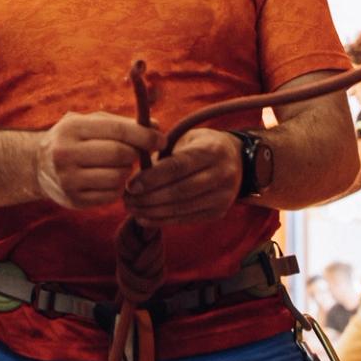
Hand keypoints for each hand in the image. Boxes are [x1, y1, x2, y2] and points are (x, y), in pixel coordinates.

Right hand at [36, 112, 160, 208]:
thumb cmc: (73, 139)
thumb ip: (121, 123)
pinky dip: (117, 187)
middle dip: (135, 154)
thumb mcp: (89, 123)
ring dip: (126, 172)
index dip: (144, 135)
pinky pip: (111, 195)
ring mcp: (68, 179)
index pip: (118, 130)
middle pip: (120, 154)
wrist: (37, 165)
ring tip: (118, 166)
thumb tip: (156, 127)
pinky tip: (108, 179)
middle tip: (135, 153)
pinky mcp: (74, 200)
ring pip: (118, 177)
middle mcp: (66, 153)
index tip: (161, 139)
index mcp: (72, 128)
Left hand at [123, 128, 242, 225]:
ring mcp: (223, 196)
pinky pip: (186, 219)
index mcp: (212, 149)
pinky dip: (163, 220)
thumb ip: (162, 152)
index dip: (152, 177)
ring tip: (131, 209)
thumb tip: (133, 171)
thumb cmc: (198, 147)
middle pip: (180, 190)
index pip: (178, 166)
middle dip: (149, 197)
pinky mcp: (218, 212)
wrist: (234, 161)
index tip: (130, 184)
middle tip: (126, 199)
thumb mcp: (185, 139)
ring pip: (182, 208)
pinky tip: (144, 218)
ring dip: (153, 212)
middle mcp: (222, 174)